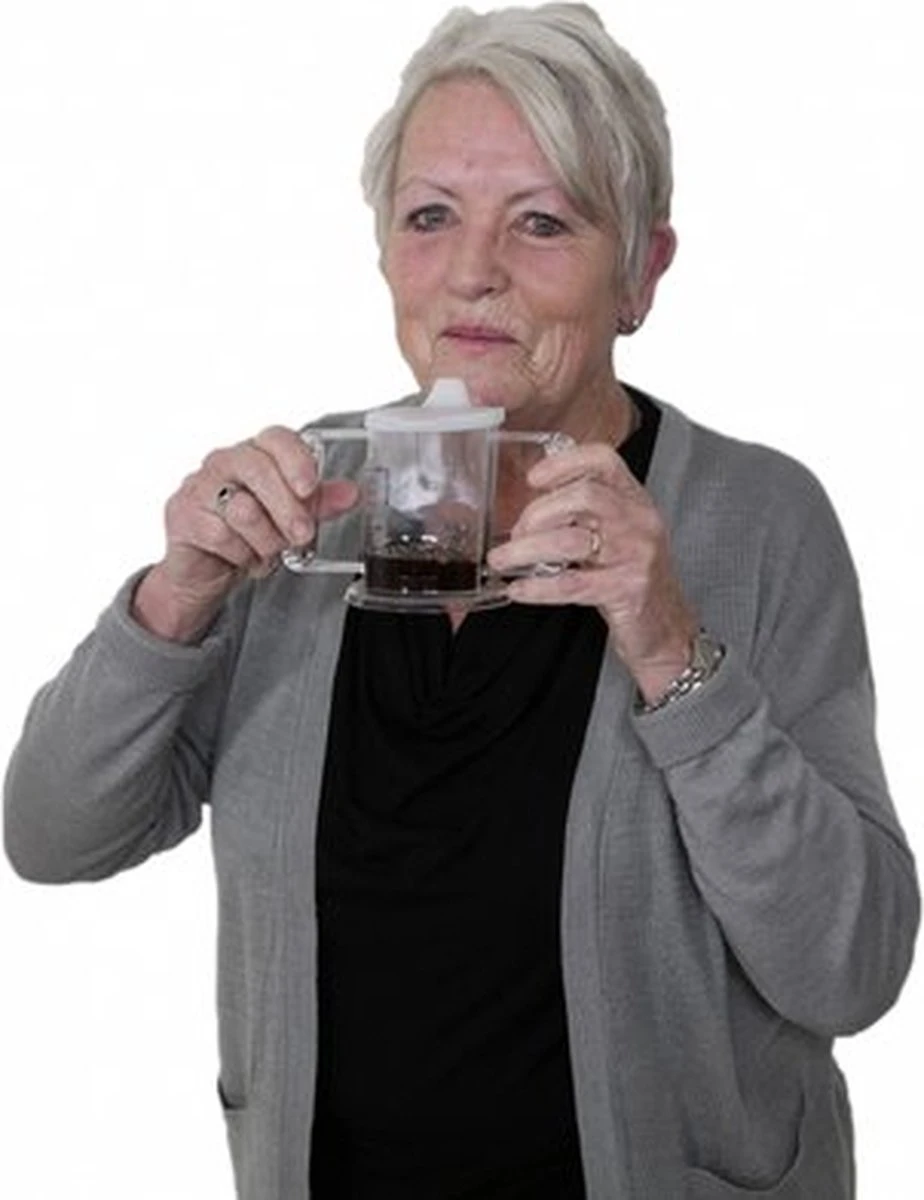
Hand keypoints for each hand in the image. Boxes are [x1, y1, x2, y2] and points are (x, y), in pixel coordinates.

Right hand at [132, 425, 357, 641]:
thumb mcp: (289, 518)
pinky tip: (246, 559)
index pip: (275, 438)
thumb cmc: (248, 535)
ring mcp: (199, 486)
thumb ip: (318, 504)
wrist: (205, 571)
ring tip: (269, 551)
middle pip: (258, 470)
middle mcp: (224, 462)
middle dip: (288, 509)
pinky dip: (242, 555)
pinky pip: (221, 535)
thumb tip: (351, 493)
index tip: (310, 488)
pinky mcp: (182, 515)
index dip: (296, 460)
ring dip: (266, 540)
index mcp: (255, 453)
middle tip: (303, 535)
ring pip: (243, 510)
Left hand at [486, 442, 697, 702]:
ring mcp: (635, 555)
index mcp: (635, 500)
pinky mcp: (626, 590)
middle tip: (516, 532)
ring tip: (502, 559)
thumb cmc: (633, 577)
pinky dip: (538, 586)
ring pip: (570, 541)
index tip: (534, 478)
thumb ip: (583, 515)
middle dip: (538, 512)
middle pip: (583, 496)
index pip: (603, 461)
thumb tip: (529, 510)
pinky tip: (519, 589)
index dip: (564, 463)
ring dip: (526, 550)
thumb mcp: (617, 535)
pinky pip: (572, 584)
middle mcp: (639, 521)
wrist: (666, 627)